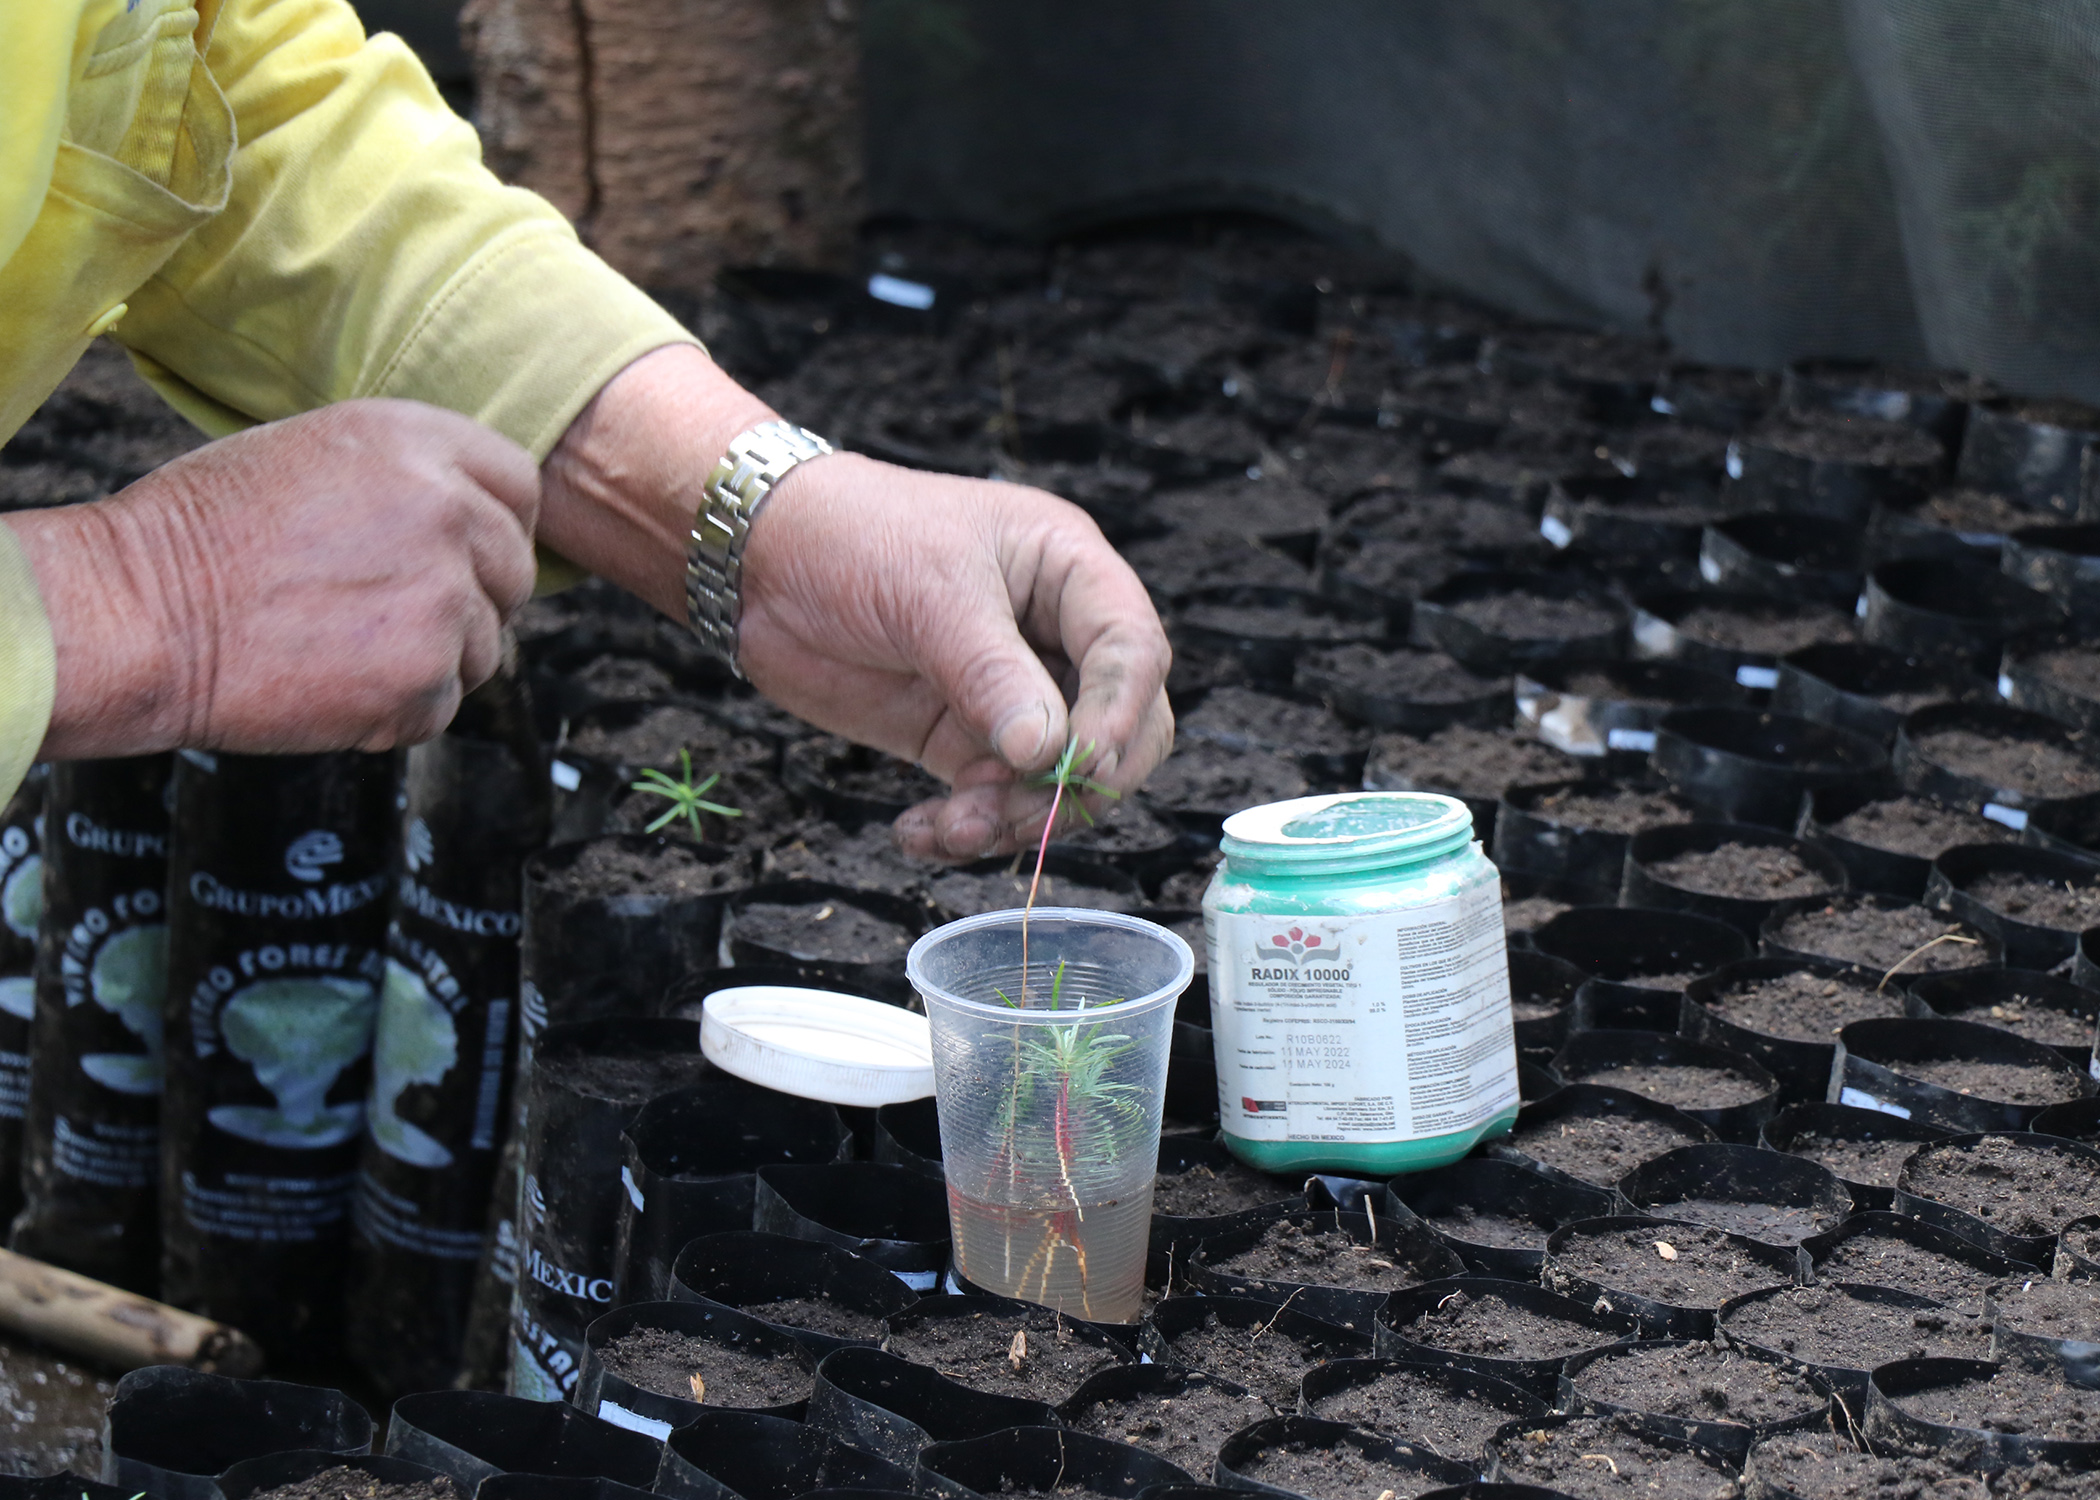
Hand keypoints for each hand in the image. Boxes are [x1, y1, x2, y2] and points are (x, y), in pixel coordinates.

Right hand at [9, 399, 538, 758]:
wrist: (137, 615)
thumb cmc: (203, 534)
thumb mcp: (315, 455)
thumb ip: (409, 479)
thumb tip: (475, 523)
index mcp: (418, 442)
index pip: (519, 485)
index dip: (495, 525)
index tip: (462, 552)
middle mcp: (449, 512)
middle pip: (513, 573)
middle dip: (468, 598)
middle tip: (386, 612)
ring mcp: (445, 599)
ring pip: (484, 647)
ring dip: (429, 658)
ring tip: (339, 643)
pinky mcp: (425, 678)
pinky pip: (442, 704)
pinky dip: (395, 709)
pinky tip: (328, 681)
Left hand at [537, 344, 1174, 858]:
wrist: (758, 561)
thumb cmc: (851, 537)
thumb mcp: (928, 593)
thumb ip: (991, 673)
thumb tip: (1048, 752)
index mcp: (1069, 571)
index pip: (1133, 648)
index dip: (1120, 711)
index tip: (1082, 764)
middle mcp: (1055, 635)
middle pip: (1122, 728)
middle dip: (1075, 781)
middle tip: (1015, 806)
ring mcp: (1013, 694)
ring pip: (1059, 779)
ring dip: (1016, 816)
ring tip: (951, 826)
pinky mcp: (963, 740)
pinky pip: (996, 799)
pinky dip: (969, 827)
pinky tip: (920, 831)